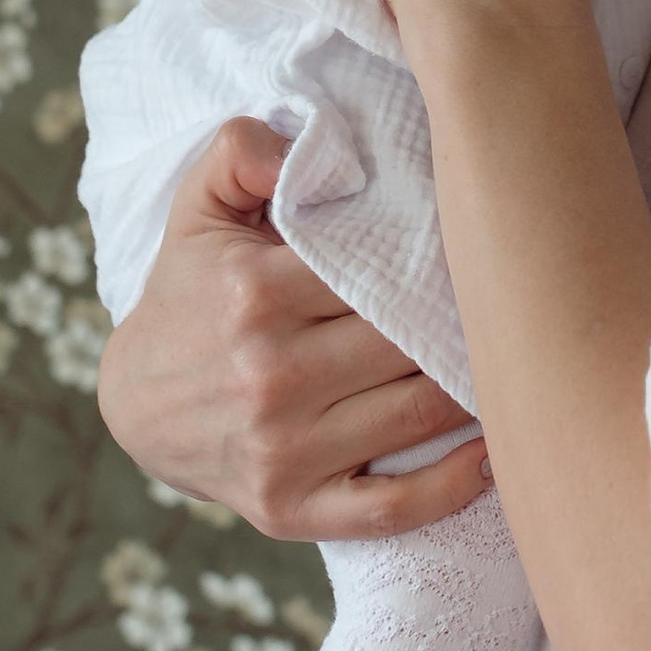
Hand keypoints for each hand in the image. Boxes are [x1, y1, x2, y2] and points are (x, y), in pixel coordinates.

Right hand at [95, 120, 484, 539]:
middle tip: (513, 301)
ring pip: (418, 414)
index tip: (476, 245)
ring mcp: (283, 451)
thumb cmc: (189, 297)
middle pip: (408, 339)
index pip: (378, 267)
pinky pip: (392, 508)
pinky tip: (496, 454)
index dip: (435, 256)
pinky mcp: (292, 510)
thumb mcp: (198, 213)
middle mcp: (269, 375)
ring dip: (474, 388)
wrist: (135, 404)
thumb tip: (296, 140)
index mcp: (253, 294)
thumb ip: (241, 154)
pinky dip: (454, 486)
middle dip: (463, 320)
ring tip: (515, 361)